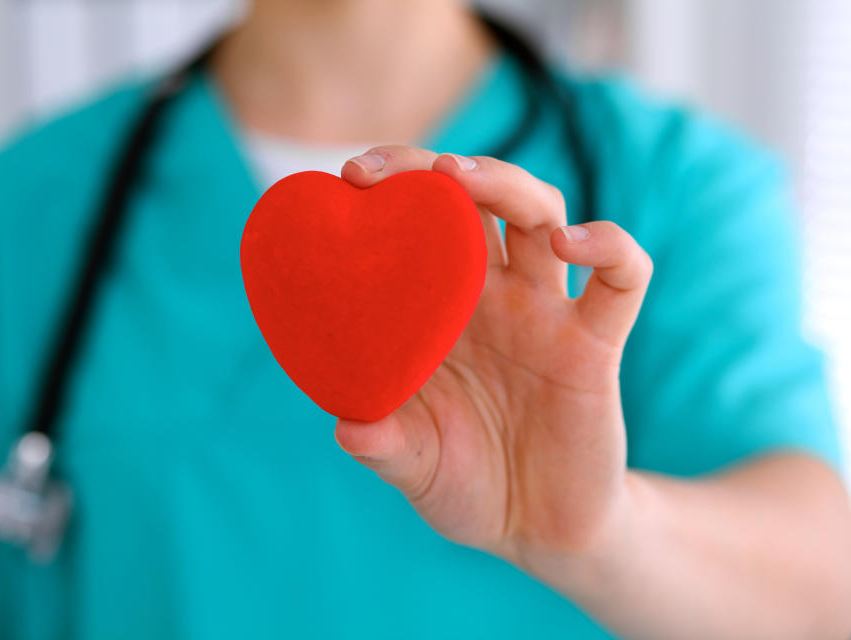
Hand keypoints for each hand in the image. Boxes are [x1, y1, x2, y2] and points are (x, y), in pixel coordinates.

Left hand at [335, 146, 652, 567]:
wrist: (537, 531)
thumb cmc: (466, 486)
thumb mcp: (414, 467)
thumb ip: (384, 447)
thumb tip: (347, 426)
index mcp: (438, 314)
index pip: (416, 228)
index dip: (386, 195)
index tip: (344, 180)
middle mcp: (491, 299)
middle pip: (474, 201)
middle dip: (429, 171)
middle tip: (379, 171)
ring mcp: (545, 314)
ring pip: (539, 214)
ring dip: (503, 182)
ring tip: (457, 176)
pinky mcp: (596, 344)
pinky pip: (621, 278)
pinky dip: (609, 246)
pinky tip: (572, 242)